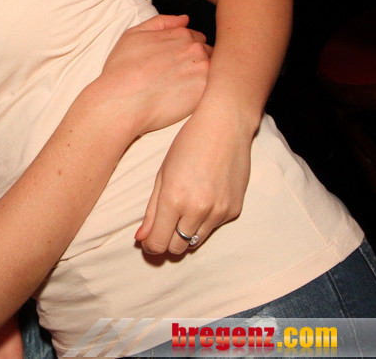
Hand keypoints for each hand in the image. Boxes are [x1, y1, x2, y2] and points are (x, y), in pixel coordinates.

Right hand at [94, 14, 210, 138]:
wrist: (120, 102)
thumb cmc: (121, 70)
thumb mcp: (133, 35)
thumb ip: (161, 22)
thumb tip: (185, 19)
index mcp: (181, 34)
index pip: (197, 39)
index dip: (186, 52)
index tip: (176, 64)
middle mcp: (196, 49)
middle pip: (209, 53)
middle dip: (197, 63)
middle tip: (179, 79)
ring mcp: (203, 70)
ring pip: (215, 71)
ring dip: (204, 78)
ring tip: (184, 91)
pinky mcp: (206, 93)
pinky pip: (216, 90)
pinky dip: (207, 93)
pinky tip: (189, 100)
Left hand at [135, 108, 250, 255]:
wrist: (226, 126)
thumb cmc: (188, 144)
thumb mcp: (162, 174)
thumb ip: (151, 210)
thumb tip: (141, 239)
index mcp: (174, 199)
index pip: (158, 244)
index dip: (150, 246)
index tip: (147, 240)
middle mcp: (198, 210)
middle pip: (176, 249)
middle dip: (166, 242)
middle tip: (162, 227)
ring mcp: (219, 212)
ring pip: (195, 242)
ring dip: (184, 233)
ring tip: (182, 210)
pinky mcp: (234, 211)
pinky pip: (213, 228)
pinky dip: (204, 222)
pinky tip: (203, 198)